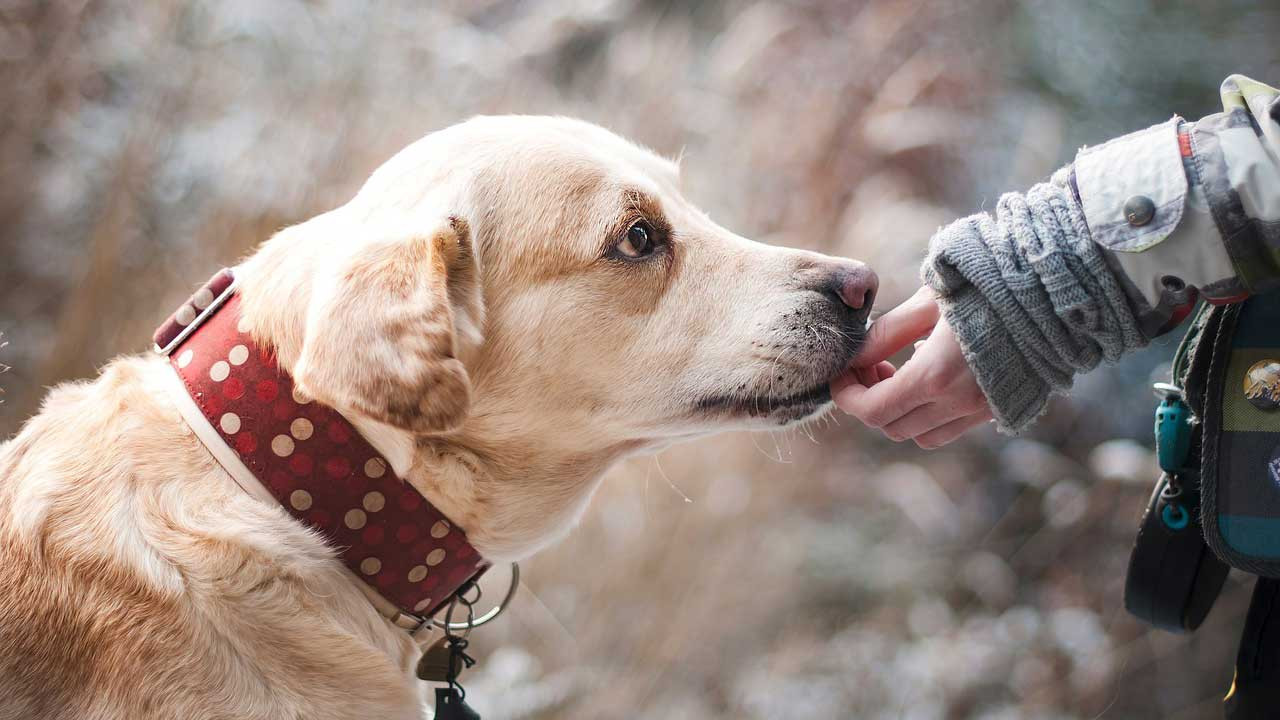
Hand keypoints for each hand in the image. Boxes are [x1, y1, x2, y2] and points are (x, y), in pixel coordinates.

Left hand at [831, 287, 992, 447]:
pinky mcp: (999, 409)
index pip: (873, 410)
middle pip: (892, 427)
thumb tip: (854, 356)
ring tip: (898, 372)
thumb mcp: (928, 302)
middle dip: (869, 401)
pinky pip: (950, 428)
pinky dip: (929, 414)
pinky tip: (932, 376)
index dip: (847, 396)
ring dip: (899, 412)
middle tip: (870, 366)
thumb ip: (886, 334)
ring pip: (921, 435)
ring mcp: (981, 410)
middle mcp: (958, 403)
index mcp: (935, 376)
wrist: (1053, 292)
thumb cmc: (986, 286)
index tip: (841, 374)